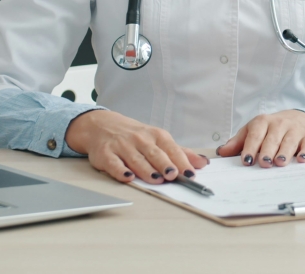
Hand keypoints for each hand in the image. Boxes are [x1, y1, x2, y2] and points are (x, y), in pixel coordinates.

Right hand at [65, 109, 208, 183]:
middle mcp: (140, 140)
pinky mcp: (105, 154)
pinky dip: (120, 170)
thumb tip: (202, 163)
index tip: (190, 173)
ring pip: (136, 159)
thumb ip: (180, 152)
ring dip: (146, 169)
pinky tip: (127, 177)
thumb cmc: (134, 136)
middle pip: (155, 153)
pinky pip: (113, 163)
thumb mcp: (158, 139)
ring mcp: (122, 146)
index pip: (171, 149)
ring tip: (156, 179)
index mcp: (156, 136)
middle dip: (165, 164)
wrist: (101, 125)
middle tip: (173, 175)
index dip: (181, 161)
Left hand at [217, 110, 304, 166]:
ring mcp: (296, 129)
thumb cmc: (271, 129)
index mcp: (262, 122)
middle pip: (272, 137)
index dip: (250, 147)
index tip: (246, 160)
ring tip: (280, 163)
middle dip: (267, 150)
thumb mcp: (253, 131)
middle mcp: (279, 123)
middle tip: (264, 163)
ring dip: (285, 151)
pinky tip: (301, 159)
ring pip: (290, 140)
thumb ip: (238, 142)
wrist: (299, 119)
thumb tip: (221, 152)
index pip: (255, 134)